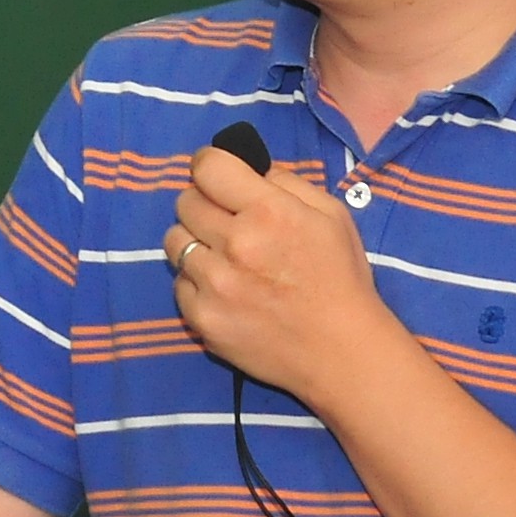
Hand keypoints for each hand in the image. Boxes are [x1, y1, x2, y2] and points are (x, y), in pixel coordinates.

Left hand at [173, 142, 394, 414]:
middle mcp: (235, 243)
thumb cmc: (341, 279)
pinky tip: (224, 289)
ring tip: (221, 255)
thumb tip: (250, 170)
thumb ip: (288, 183)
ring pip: (174, 241)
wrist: (341, 351)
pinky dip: (196, 282)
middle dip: (203, 203)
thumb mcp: (331, 215)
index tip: (214, 174)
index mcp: (269, 211)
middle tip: (224, 219)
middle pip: (185, 202)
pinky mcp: (203, 318)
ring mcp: (215, 284)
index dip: (208, 165)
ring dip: (194, 241)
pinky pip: (179, 283)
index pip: (207, 167)